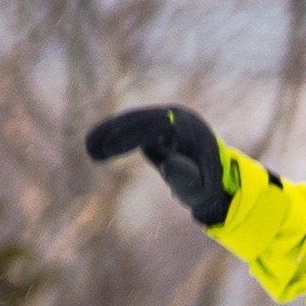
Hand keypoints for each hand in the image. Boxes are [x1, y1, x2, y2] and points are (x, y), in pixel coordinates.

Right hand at [84, 103, 230, 228]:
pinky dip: (113, 132)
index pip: (157, 127)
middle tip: (90, 149)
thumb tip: (168, 163)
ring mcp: (166, 118)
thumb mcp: (199, 188)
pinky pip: (133, 125)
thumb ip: (186, 177)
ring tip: (88, 148)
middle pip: (141, 119)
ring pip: (134, 119)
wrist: (216, 177)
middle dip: (115, 131)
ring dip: (109, 131)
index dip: (131, 136)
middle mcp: (177, 117)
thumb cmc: (208, 187)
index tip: (110, 149)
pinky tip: (94, 144)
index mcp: (189, 131)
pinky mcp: (157, 124)